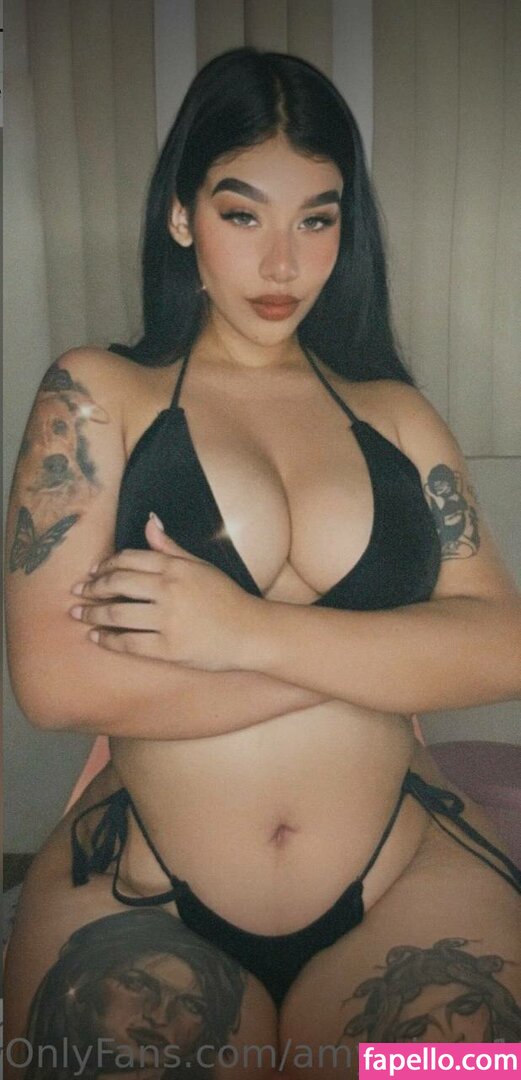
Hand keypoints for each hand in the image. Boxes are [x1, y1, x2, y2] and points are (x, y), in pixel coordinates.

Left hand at [69, 514, 260, 669]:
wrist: (251, 632)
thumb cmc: (227, 598)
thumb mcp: (201, 566)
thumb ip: (171, 548)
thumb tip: (149, 523)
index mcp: (176, 567)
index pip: (129, 559)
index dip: (106, 565)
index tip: (93, 572)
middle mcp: (169, 590)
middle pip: (117, 584)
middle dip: (92, 588)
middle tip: (78, 593)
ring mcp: (168, 620)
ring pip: (117, 613)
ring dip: (93, 613)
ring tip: (79, 613)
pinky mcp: (168, 648)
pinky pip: (129, 643)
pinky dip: (108, 639)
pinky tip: (97, 637)